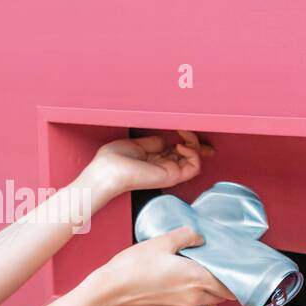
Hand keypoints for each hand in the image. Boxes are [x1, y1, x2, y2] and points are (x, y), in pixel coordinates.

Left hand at [83, 129, 215, 198]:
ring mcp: (169, 172)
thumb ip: (154, 142)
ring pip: (195, 160)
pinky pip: (194, 167)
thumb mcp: (137, 144)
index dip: (187, 140)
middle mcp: (164, 166)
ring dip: (194, 143)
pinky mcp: (172, 176)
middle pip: (190, 154)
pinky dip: (193, 154)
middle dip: (196, 141)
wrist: (108, 170)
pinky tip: (181, 145)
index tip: (187, 128)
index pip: (178, 150)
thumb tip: (166, 138)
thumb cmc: (115, 159)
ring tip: (184, 132)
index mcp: (155, 159)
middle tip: (189, 129)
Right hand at [84, 225, 237, 305]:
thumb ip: (185, 236)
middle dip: (220, 288)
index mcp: (197, 278)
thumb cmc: (132, 267)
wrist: (108, 293)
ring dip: (206, 299)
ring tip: (194, 285)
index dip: (235, 280)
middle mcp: (193, 299)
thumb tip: (197, 236)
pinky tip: (172, 295)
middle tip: (212, 275)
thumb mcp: (160, 242)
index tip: (235, 274)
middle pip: (221, 298)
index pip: (230, 286)